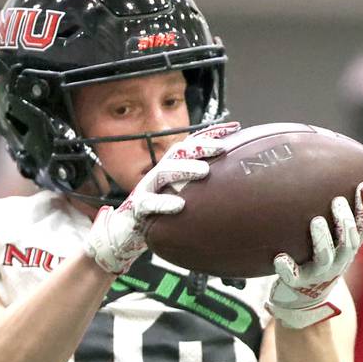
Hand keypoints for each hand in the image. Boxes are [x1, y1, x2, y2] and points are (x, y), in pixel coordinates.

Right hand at [85, 122, 240, 273]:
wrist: (127, 234)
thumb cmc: (160, 216)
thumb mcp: (184, 198)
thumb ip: (201, 189)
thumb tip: (234, 183)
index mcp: (171, 169)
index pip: (191, 146)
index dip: (211, 134)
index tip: (235, 127)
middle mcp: (159, 175)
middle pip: (177, 152)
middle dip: (199, 147)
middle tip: (222, 149)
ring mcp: (146, 189)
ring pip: (163, 172)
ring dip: (184, 169)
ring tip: (205, 171)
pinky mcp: (138, 208)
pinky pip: (149, 203)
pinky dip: (163, 203)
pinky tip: (179, 206)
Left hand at [266, 182, 362, 328]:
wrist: (303, 301)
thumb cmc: (317, 261)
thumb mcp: (332, 242)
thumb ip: (334, 217)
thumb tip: (332, 174)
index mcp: (347, 248)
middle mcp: (338, 261)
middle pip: (348, 240)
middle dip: (344, 220)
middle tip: (337, 200)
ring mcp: (318, 273)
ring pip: (325, 256)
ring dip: (322, 238)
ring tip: (315, 221)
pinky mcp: (297, 283)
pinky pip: (293, 276)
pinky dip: (286, 267)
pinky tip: (279, 258)